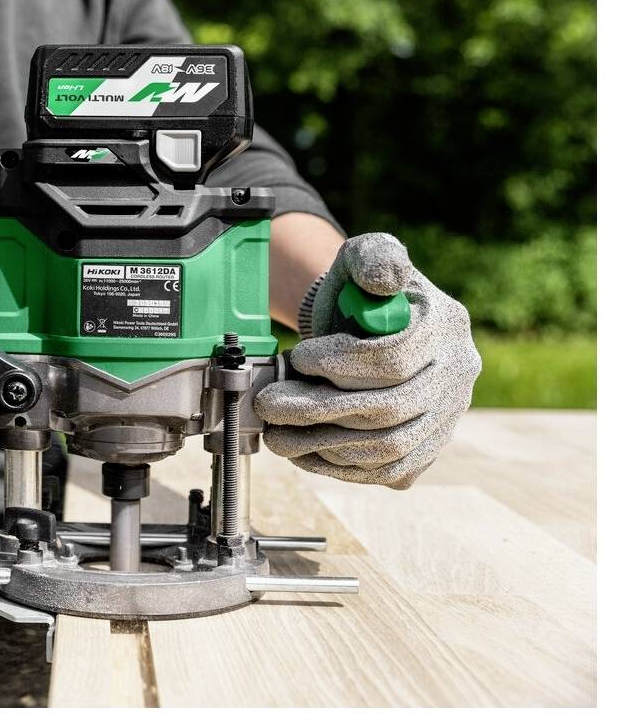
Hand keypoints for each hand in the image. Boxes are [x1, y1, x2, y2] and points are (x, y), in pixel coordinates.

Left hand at [253, 233, 481, 488]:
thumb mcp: (366, 257)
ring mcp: (447, 416)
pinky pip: (389, 471)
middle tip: (269, 405)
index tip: (298, 358)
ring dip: (324, 446)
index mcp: (446, 325)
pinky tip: (303, 454)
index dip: (338, 364)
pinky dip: (341, 468)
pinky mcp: (428, 447)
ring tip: (277, 435)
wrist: (366, 326)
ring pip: (388, 448)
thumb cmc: (360, 291)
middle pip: (389, 409)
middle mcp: (457, 375)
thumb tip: (381, 280)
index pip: (394, 359)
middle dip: (319, 410)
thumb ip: (373, 258)